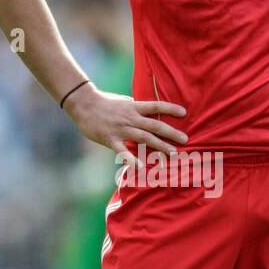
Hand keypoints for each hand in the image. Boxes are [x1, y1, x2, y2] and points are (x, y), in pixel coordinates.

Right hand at [63, 82, 187, 165]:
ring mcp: (121, 129)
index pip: (156, 106)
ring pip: (144, 138)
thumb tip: (149, 111)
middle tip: (185, 140)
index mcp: (134, 107)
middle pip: (155, 125)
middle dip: (171, 133)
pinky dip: (132, 159)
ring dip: (160, 146)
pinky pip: (123, 151)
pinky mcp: (111, 139)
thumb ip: (136, 108)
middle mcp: (130, 118)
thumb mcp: (123, 101)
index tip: (184, 113)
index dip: (170, 109)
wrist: (83, 104)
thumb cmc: (103, 102)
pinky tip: (141, 167)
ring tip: (173, 153)